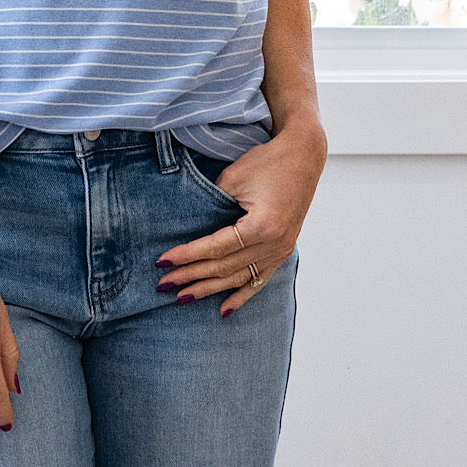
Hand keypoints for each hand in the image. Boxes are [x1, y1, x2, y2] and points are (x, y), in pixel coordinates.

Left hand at [154, 122, 326, 317]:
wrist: (303, 156)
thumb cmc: (267, 162)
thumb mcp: (234, 178)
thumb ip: (213, 205)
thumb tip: (190, 229)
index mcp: (262, 226)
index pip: (215, 248)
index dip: (187, 256)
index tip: (162, 262)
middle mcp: (275, 244)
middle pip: (225, 267)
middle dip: (191, 276)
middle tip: (163, 285)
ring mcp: (282, 251)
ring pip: (239, 278)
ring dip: (209, 289)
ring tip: (183, 298)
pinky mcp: (283, 251)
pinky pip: (260, 280)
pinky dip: (241, 296)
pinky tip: (223, 310)